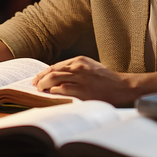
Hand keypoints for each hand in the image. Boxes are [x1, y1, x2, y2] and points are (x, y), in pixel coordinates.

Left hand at [32, 56, 156, 105]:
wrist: (122, 87)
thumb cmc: (105, 79)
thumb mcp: (90, 67)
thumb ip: (75, 69)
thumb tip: (55, 76)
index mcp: (79, 60)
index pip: (55, 66)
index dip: (43, 73)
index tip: (37, 78)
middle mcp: (78, 67)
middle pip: (51, 71)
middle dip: (40, 79)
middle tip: (34, 85)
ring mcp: (80, 79)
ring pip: (54, 79)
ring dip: (44, 85)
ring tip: (40, 90)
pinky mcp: (82, 90)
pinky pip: (62, 90)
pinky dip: (54, 92)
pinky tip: (50, 95)